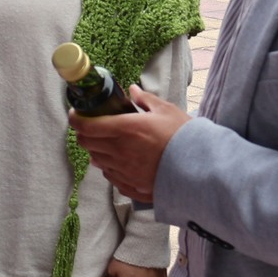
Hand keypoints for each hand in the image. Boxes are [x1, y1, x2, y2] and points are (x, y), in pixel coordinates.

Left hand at [67, 86, 189, 204]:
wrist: (201, 170)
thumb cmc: (184, 137)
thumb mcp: (166, 111)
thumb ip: (145, 100)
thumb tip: (132, 90)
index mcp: (125, 129)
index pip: (85, 126)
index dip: (76, 119)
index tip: (76, 114)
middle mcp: (119, 152)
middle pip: (86, 143)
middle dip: (86, 133)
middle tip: (94, 127)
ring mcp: (124, 171)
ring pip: (96, 160)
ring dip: (98, 150)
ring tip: (110, 143)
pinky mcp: (131, 186)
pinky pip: (110, 176)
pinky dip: (110, 167)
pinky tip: (121, 162)